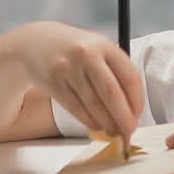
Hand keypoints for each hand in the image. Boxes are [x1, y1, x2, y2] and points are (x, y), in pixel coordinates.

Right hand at [20, 22, 144, 142]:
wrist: (36, 41)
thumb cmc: (75, 49)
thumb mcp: (97, 48)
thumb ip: (115, 70)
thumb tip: (131, 107)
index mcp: (104, 45)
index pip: (129, 76)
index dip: (137, 100)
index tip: (138, 114)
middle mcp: (87, 54)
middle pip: (112, 93)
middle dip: (123, 118)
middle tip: (129, 132)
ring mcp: (68, 68)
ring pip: (93, 104)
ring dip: (107, 123)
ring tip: (114, 132)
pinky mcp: (53, 83)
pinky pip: (76, 108)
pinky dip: (89, 121)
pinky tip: (97, 126)